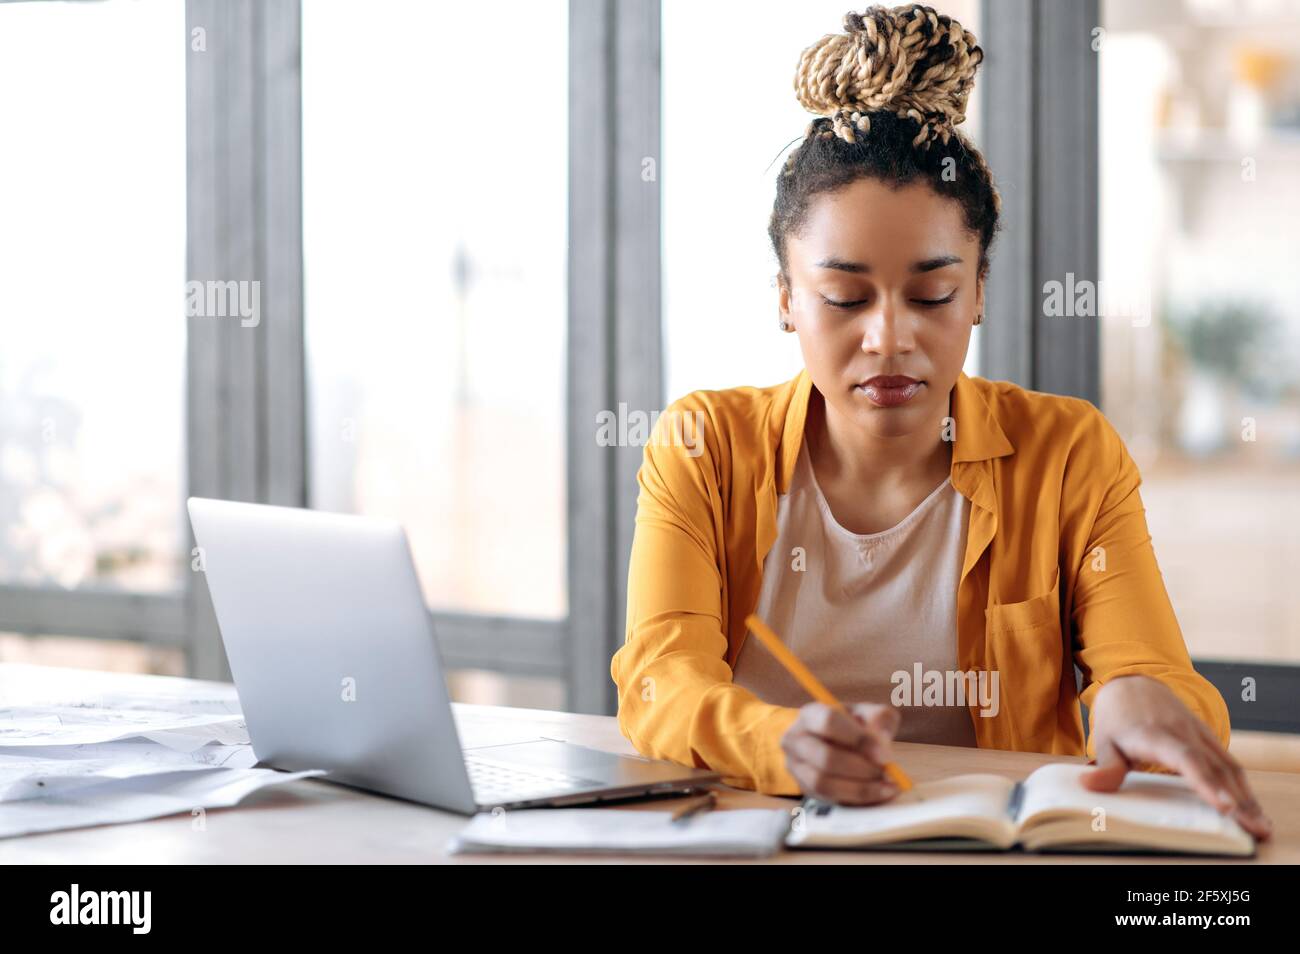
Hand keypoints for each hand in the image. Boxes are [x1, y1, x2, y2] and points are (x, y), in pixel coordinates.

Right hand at [781, 701, 901, 804]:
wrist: (838, 742)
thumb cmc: (853, 725)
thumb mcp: (869, 713)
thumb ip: (879, 718)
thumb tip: (881, 739)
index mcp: (810, 714)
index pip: (829, 722)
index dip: (858, 740)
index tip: (885, 756)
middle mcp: (795, 739)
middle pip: (826, 758)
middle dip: (861, 769)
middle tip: (888, 774)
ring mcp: (796, 766)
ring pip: (824, 783)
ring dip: (859, 788)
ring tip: (886, 785)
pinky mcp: (804, 788)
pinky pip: (828, 799)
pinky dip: (856, 799)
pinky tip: (879, 793)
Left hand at [1081, 675, 1271, 839]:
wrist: (1133, 683)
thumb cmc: (1118, 718)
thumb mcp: (1104, 740)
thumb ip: (1105, 767)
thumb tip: (1089, 786)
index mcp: (1155, 734)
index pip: (1185, 759)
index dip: (1206, 782)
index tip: (1224, 805)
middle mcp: (1183, 732)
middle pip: (1215, 768)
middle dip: (1236, 800)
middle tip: (1253, 828)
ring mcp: (1199, 734)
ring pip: (1228, 766)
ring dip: (1247, 796)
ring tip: (1260, 825)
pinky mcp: (1208, 738)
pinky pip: (1230, 763)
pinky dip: (1243, 786)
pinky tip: (1252, 808)